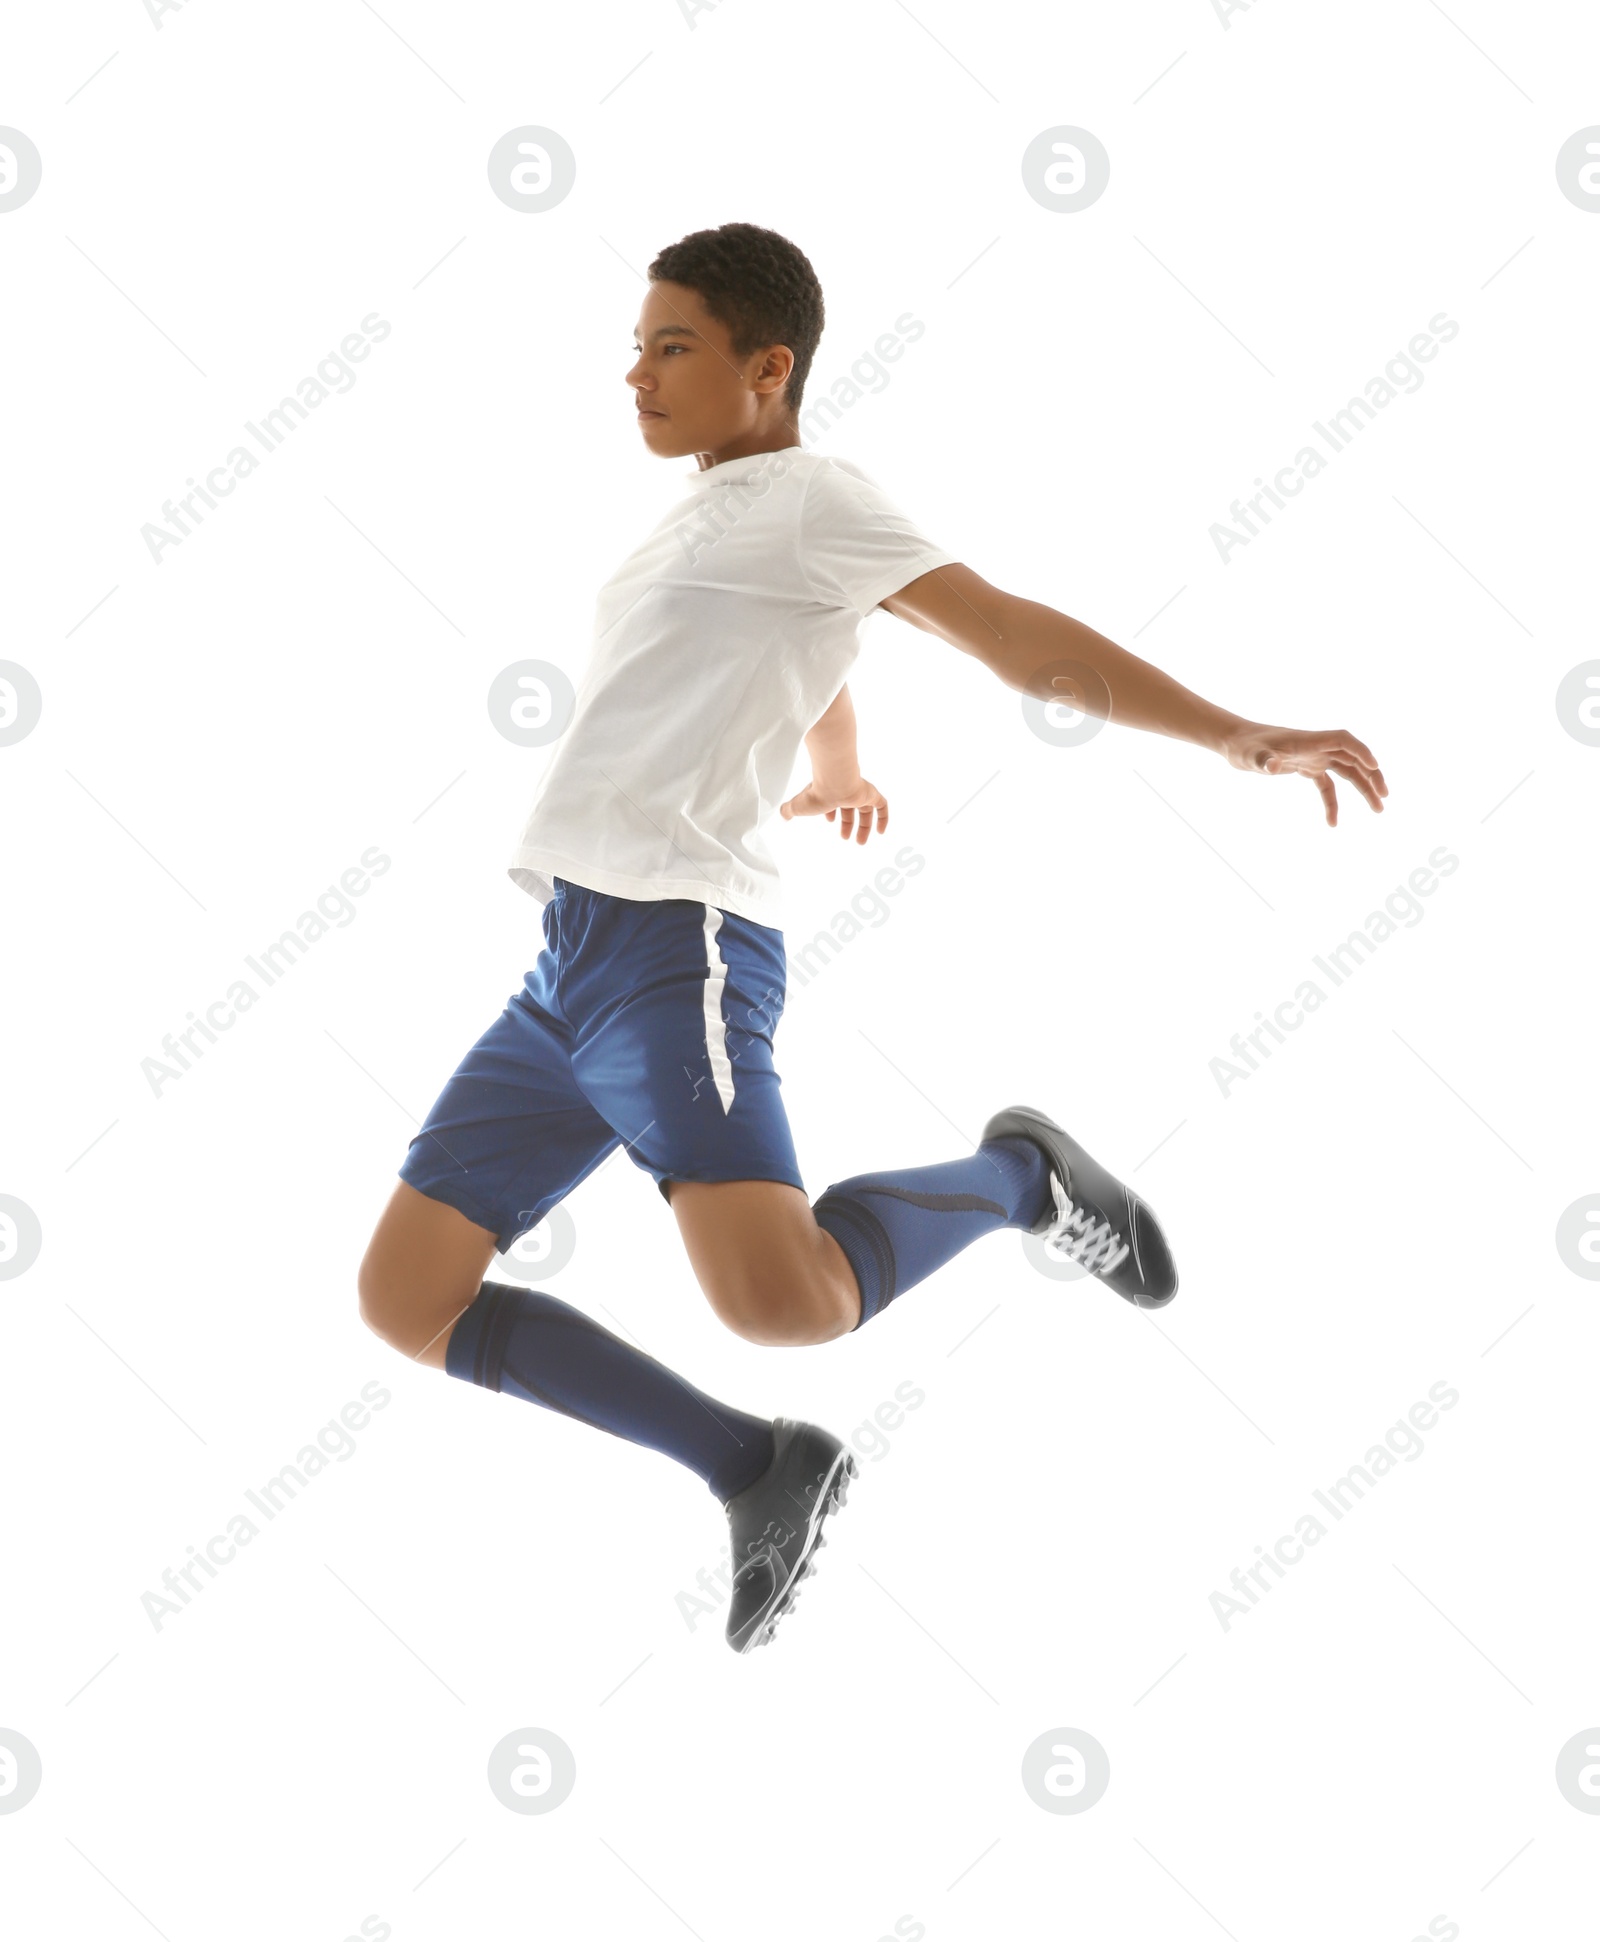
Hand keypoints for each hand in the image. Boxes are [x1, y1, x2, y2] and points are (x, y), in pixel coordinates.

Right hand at [779, 774, 888, 843]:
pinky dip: (884, 819)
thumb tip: (783, 815)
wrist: (833, 783)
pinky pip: (883, 806)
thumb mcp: (797, 806)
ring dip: (863, 826)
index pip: (832, 802)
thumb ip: (788, 810)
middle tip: (845, 837)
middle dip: (847, 824)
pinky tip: (882, 832)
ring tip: (859, 842)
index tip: (830, 822)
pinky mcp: (871, 794)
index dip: (831, 813)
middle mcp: (845, 791)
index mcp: (829, 792)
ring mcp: (859, 792)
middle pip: (849, 808)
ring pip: (865, 810)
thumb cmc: (816, 794)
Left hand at [1221, 721, 1387, 825]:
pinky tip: (1333, 823)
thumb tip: (1272, 765)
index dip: (1361, 752)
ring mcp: (1313, 757)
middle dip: (1371, 776)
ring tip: (1378, 809)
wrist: (1236, 743)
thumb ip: (1264, 760)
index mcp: (1310, 740)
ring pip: (1346, 772)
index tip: (1374, 767)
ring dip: (1363, 788)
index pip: (1343, 741)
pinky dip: (1333, 802)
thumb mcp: (1252, 755)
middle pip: (1353, 758)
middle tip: (1383, 797)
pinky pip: (1327, 786)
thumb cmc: (1244, 746)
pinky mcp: (1306, 768)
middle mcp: (1317, 747)